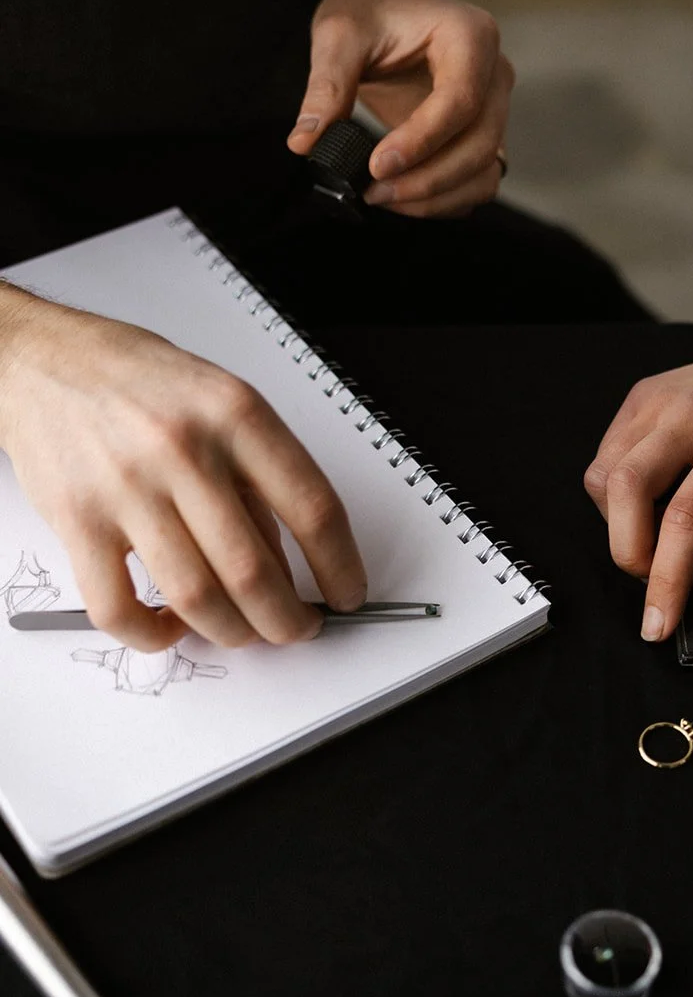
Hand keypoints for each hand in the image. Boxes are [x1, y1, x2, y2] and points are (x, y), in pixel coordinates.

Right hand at [0, 294, 366, 651]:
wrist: (42, 361)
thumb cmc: (136, 381)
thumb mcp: (220, 402)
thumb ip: (257, 477)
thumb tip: (292, 561)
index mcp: (234, 414)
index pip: (314, 508)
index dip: (341, 566)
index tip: (348, 594)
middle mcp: (183, 450)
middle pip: (255, 571)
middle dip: (288, 620)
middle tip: (296, 628)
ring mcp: (127, 489)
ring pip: (198, 599)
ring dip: (232, 633)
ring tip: (245, 631)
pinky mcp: (78, 522)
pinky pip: (119, 609)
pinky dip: (154, 636)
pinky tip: (172, 627)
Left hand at [287, 0, 512, 217]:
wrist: (387, 8)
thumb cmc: (370, 11)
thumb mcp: (339, 35)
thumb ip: (326, 86)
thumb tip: (305, 142)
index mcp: (471, 36)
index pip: (459, 101)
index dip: (420, 142)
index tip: (376, 166)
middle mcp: (495, 73)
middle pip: (479, 145)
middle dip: (427, 180)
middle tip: (374, 191)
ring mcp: (494, 108)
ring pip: (484, 172)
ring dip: (437, 198)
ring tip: (383, 197)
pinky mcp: (483, 136)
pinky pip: (477, 182)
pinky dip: (443, 200)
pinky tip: (402, 196)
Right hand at [584, 314, 692, 639]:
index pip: (689, 517)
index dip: (667, 578)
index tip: (658, 625)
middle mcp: (692, 413)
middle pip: (628, 492)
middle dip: (629, 555)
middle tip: (653, 581)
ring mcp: (659, 401)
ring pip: (604, 479)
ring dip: (618, 527)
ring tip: (654, 540)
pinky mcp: (638, 398)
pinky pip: (603, 461)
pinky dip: (613, 499)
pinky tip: (649, 505)